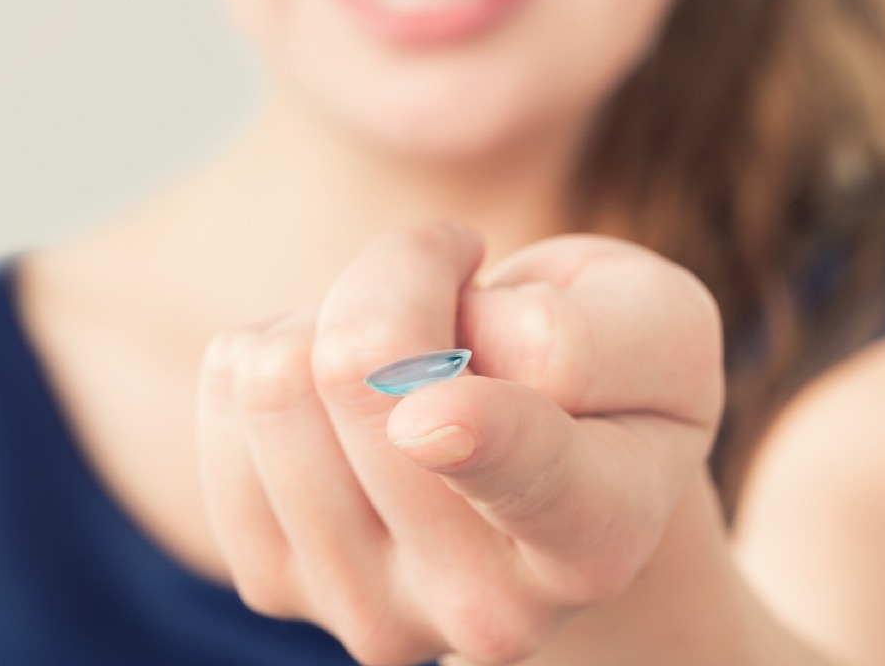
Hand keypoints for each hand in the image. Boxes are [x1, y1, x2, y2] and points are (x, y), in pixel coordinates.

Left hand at [195, 221, 723, 664]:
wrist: (543, 465)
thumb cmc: (610, 375)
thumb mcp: (656, 322)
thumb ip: (582, 336)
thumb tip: (421, 388)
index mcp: (597, 539)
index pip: (531, 476)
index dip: (475, 437)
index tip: (431, 417)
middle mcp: (485, 609)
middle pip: (364, 365)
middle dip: (410, 275)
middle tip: (458, 303)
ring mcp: (367, 607)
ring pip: (278, 373)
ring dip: (342, 315)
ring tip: (413, 356)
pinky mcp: (273, 582)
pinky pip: (228, 384)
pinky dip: (287, 344)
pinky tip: (352, 393)